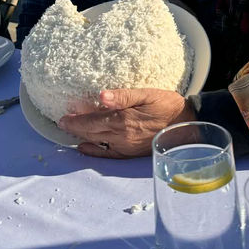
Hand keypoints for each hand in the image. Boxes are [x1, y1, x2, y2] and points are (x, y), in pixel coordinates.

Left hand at [58, 88, 195, 157]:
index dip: (75, 120)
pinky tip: (85, 147)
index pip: (91, 122)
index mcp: (122, 120)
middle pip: (90, 133)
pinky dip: (94, 151)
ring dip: (82, 137)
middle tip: (62, 123)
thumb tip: (100, 97)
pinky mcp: (131, 153)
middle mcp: (120, 136)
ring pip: (96, 142)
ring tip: (70, 132)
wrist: (186, 125)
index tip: (62, 117)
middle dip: (74, 128)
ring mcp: (125, 147)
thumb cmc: (167, 105)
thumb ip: (122, 96)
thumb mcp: (146, 94)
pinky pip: (107, 154)